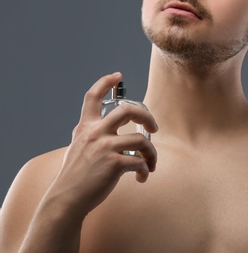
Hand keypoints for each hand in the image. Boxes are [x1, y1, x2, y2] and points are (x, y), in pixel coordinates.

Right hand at [46, 72, 157, 217]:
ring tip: (151, 164)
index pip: (92, 97)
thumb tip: (117, 135)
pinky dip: (145, 170)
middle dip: (147, 117)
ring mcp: (105, 148)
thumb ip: (93, 137)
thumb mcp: (78, 148)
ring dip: (152, 153)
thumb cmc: (76, 176)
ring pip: (141, 140)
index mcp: (85, 128)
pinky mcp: (114, 164)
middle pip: (128, 110)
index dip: (105, 82)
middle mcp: (95, 133)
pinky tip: (141, 178)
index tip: (117, 76)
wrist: (67, 198)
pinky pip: (140, 162)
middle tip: (154, 128)